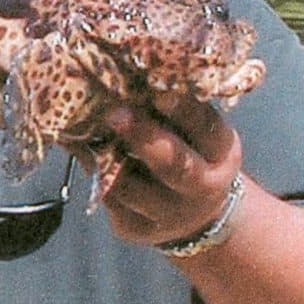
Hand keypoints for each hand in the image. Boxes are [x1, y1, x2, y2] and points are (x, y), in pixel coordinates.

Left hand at [95, 93, 242, 246]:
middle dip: (143, 138)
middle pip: (175, 167)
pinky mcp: (136, 230)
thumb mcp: (197, 131)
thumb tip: (132, 73)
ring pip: (130, 186)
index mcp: (222, 154)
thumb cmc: (190, 151)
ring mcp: (169, 216)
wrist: (195, 214)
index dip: (184, 111)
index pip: (207, 129)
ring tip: (86, 125)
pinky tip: (81, 147)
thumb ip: (174, 109)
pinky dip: (93, 169)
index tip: (161, 94)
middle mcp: (202, 189)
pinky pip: (108, 198)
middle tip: (115, 113)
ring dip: (105, 154)